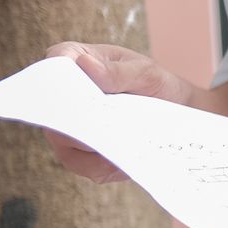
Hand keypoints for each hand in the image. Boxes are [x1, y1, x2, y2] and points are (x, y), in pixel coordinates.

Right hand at [43, 42, 203, 181]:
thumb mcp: (145, 73)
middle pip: (54, 111)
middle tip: (101, 129)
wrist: (174, 110)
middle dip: (76, 122)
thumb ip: (117, 72)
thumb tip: (85, 65)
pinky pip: (83, 166)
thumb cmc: (153, 82)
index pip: (53, 67)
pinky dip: (104, 167)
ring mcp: (68, 126)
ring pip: (65, 143)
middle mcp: (63, 95)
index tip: (77, 95)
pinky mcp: (81, 153)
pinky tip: (124, 164)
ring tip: (121, 148)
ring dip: (93, 148)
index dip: (58, 81)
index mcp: (72, 60)